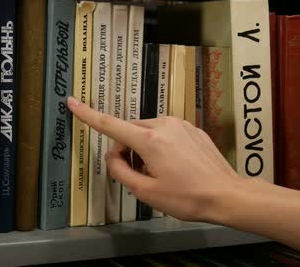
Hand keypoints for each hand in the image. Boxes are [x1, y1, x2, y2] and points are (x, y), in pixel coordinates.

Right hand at [67, 96, 239, 221]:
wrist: (228, 195)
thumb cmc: (187, 198)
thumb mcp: (145, 192)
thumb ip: (120, 171)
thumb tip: (112, 157)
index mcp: (149, 140)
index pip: (109, 125)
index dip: (88, 114)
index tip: (72, 102)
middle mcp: (162, 125)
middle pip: (129, 132)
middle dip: (126, 150)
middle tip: (138, 175)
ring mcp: (179, 124)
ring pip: (146, 132)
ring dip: (143, 149)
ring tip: (159, 173)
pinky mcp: (191, 128)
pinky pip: (165, 133)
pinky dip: (160, 146)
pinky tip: (174, 167)